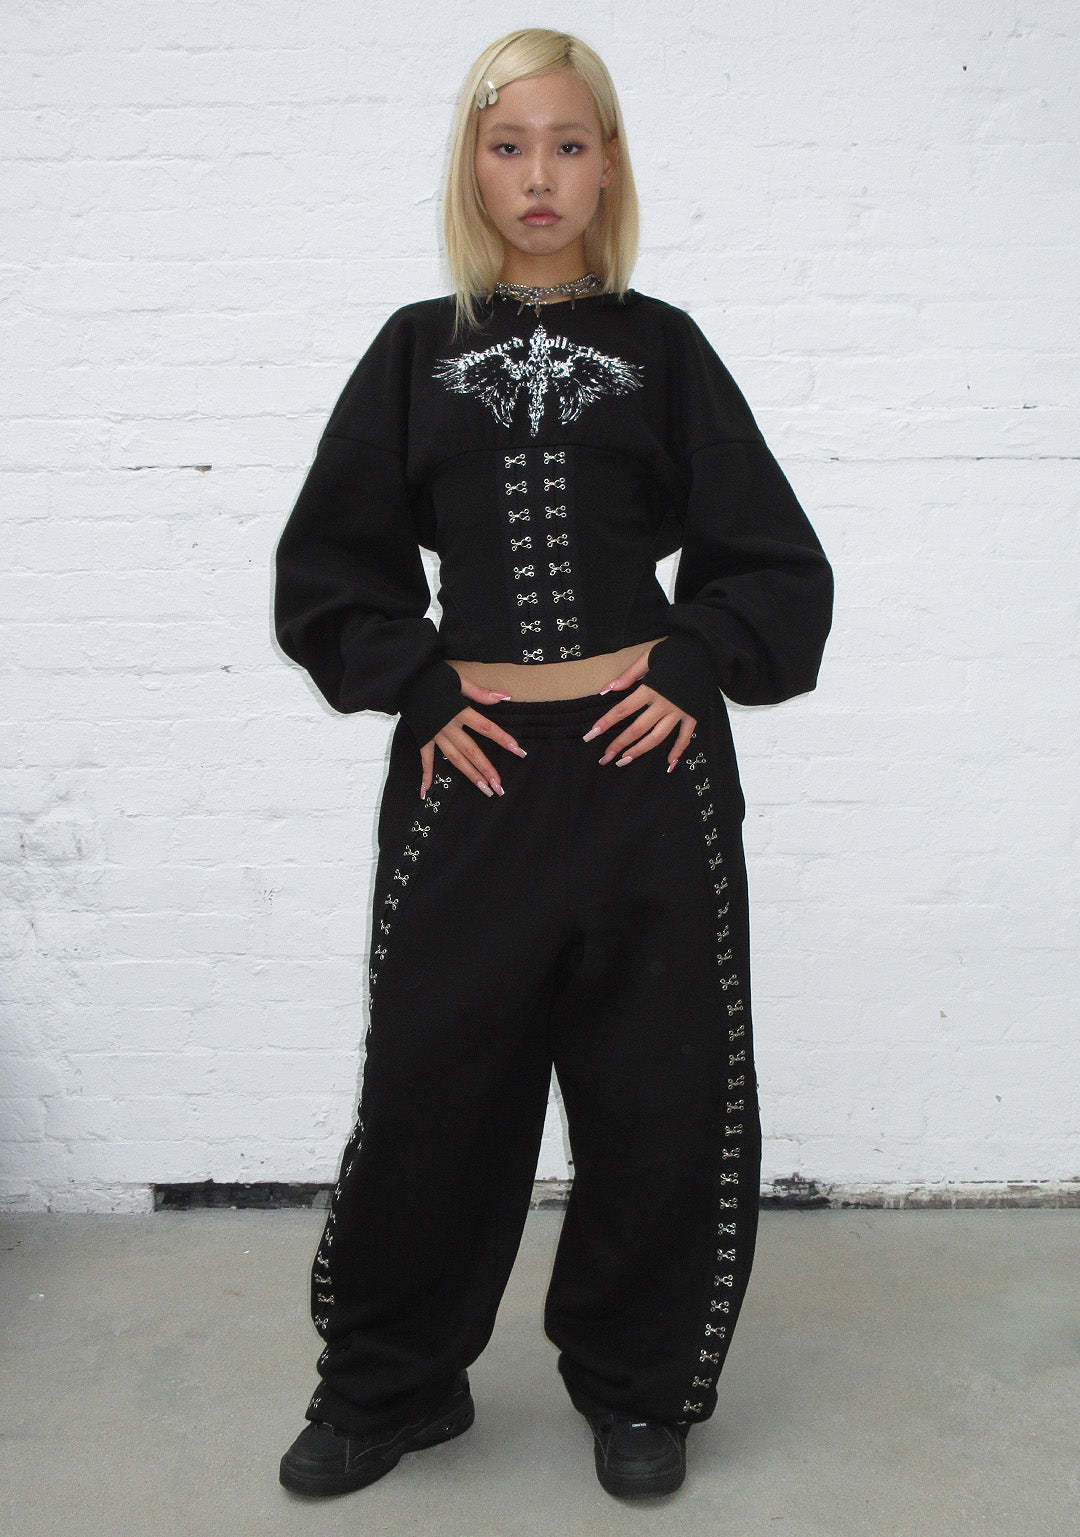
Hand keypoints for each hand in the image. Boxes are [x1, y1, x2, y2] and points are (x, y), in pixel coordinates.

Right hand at [417, 671, 526, 798]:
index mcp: (459, 711)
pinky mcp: (423, 737)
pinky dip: (426, 775)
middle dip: (486, 769)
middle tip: (500, 787)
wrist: (405, 679)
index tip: (519, 751)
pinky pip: (425, 759)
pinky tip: (425, 791)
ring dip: (469, 775)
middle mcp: (448, 727)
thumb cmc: (433, 677)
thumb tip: (505, 696)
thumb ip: (481, 692)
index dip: (504, 739)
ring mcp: (435, 735)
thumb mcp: (459, 680)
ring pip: (454, 758)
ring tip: (483, 789)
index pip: (486, 728)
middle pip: (471, 751)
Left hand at [583, 646, 696, 772]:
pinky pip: (685, 737)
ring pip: (658, 737)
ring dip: (640, 750)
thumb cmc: (674, 652)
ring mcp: (679, 711)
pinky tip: (669, 764)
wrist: (705, 650)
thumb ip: (628, 675)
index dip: (606, 723)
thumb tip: (606, 690)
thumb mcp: (648, 658)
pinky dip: (678, 751)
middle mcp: (664, 704)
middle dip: (619, 744)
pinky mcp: (693, 714)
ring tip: (624, 761)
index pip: (623, 709)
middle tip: (605, 757)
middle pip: (638, 728)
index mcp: (651, 689)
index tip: (590, 735)